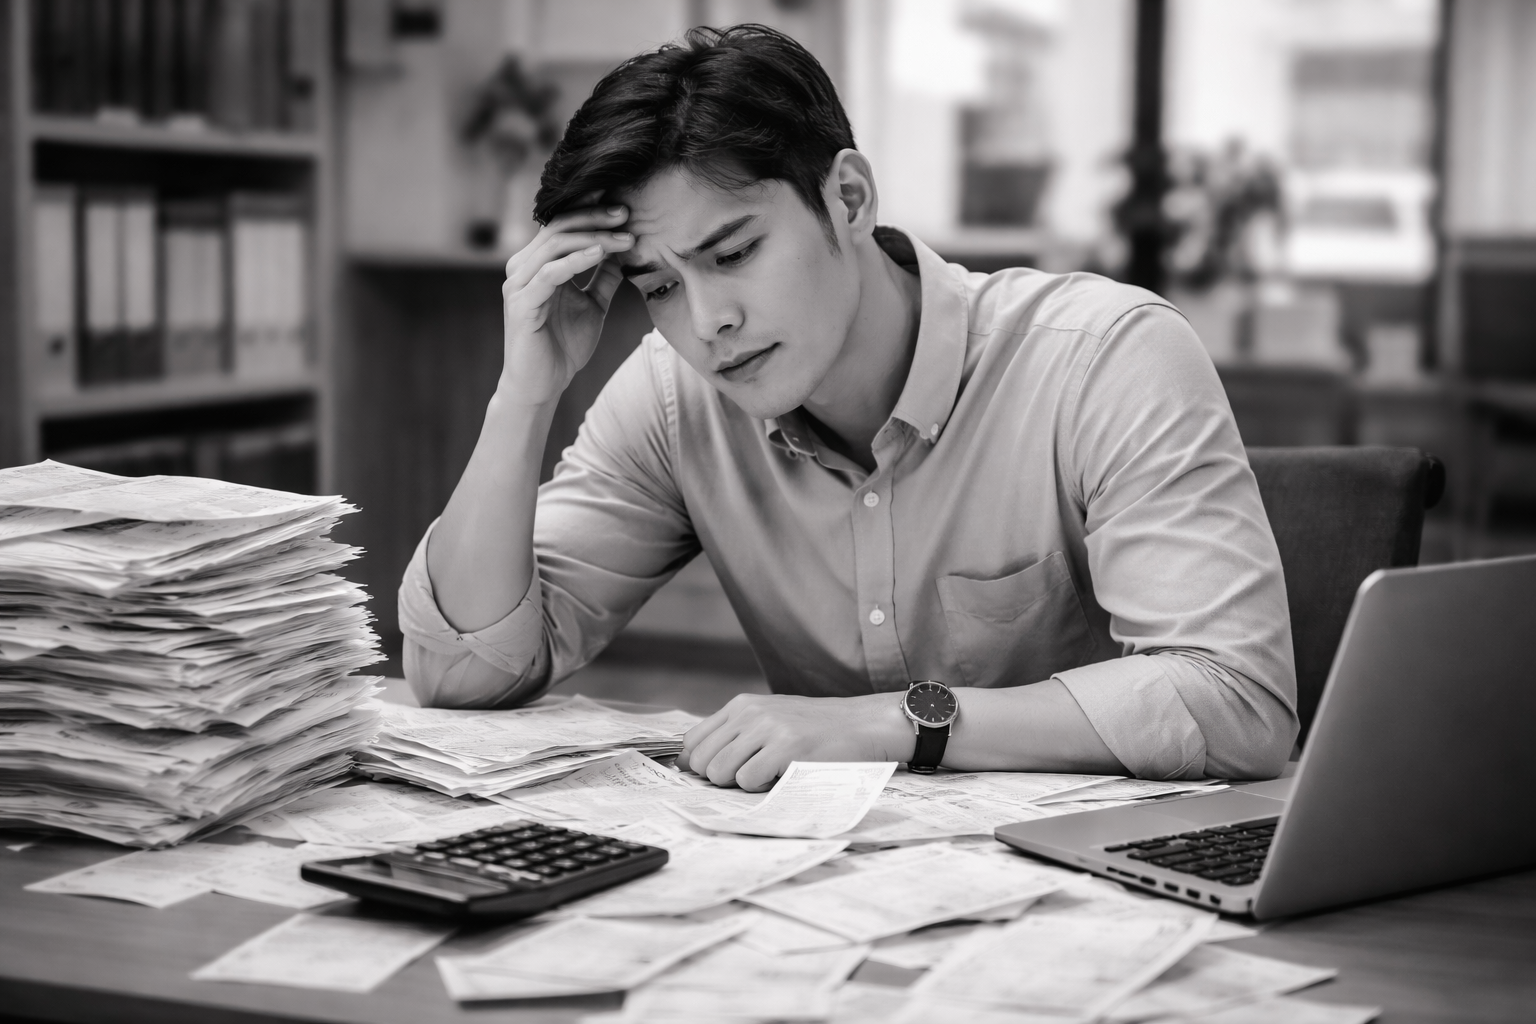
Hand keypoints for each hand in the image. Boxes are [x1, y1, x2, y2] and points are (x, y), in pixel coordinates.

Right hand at [498, 200, 634, 405]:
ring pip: (554, 245)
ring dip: (592, 237)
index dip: (591, 210)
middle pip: (558, 227)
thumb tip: (625, 251)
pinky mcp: (521, 304)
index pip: (563, 224)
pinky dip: (575, 260)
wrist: (542, 385)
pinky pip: (549, 274)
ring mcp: (518, 284)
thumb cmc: (563, 345)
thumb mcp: (593, 305)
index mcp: (538, 263)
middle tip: (626, 213)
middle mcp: (523, 267)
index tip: (624, 204)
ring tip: (623, 237)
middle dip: (594, 217)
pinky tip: (600, 253)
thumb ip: (605, 278)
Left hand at [678, 692, 913, 790]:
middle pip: (702, 761)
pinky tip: (783, 776)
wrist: (863, 725)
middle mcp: (750, 714)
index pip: (694, 741)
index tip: (715, 776)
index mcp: (742, 706)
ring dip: (741, 784)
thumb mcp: (771, 720)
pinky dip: (762, 788)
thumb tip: (690, 764)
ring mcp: (767, 729)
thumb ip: (735, 736)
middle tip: (749, 776)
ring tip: (768, 774)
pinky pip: (748, 781)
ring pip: (720, 772)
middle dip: (720, 778)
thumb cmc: (816, 730)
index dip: (698, 765)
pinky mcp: (785, 749)